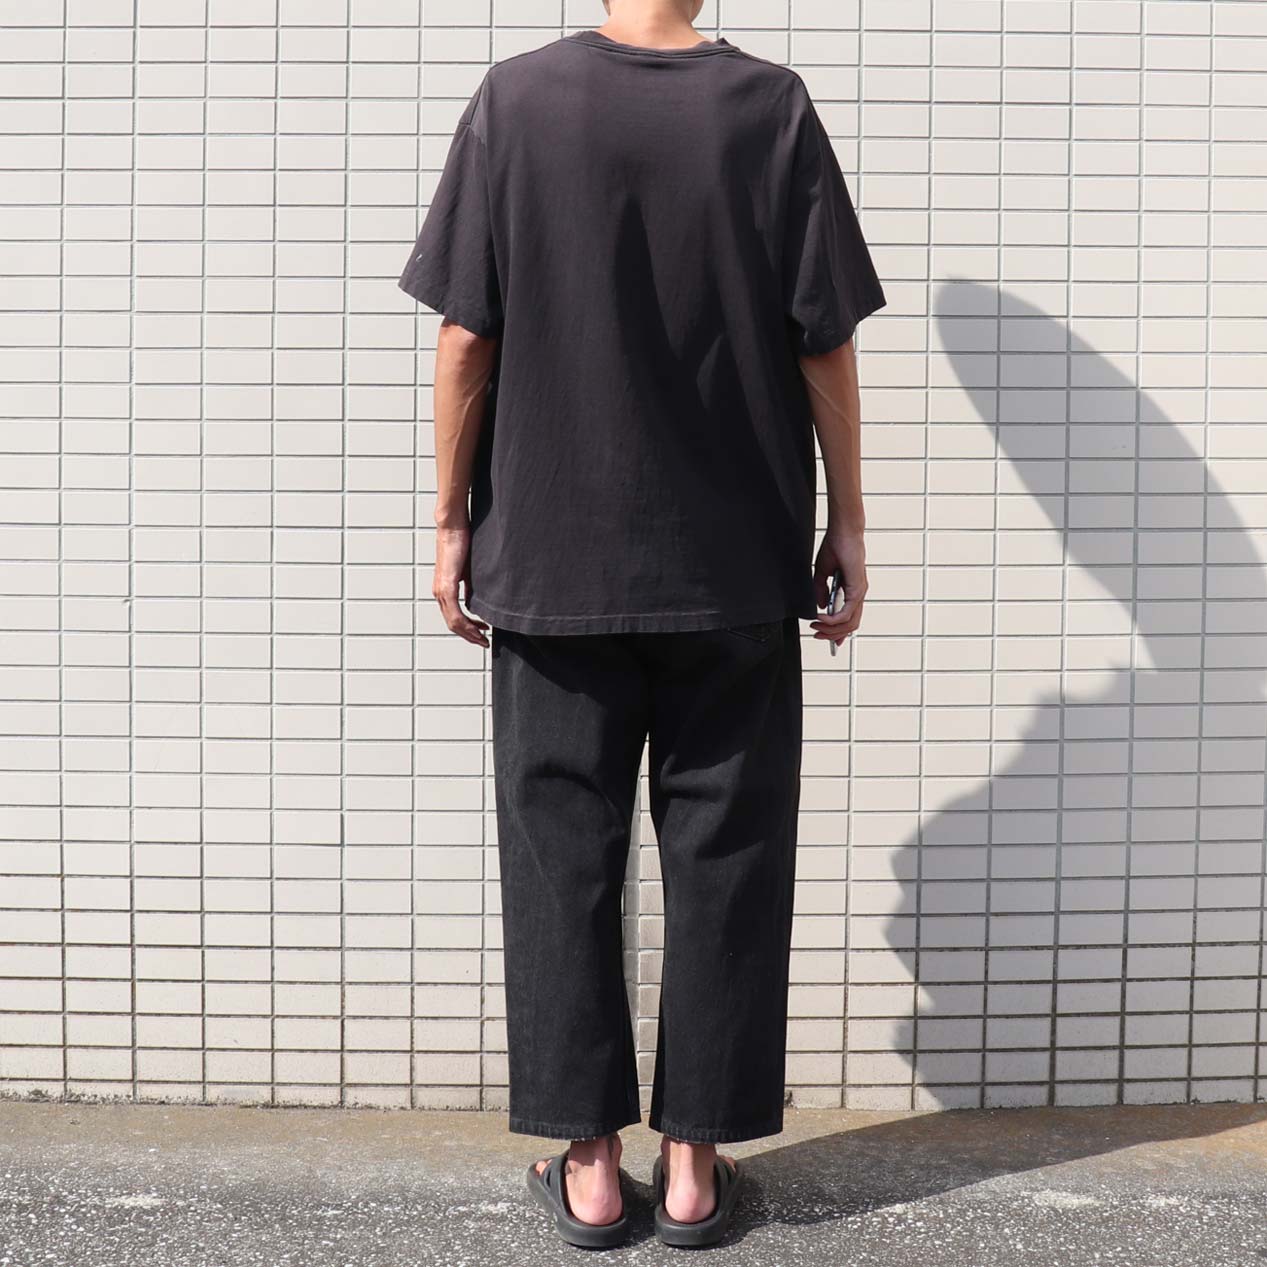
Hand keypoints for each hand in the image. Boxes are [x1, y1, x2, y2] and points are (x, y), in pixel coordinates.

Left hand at [433, 523, 489, 647]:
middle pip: (453, 624)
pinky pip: (455, 612)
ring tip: (483, 639)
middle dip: (470, 636)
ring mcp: (442, 590)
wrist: (453, 526)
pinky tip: (478, 628)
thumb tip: (476, 599)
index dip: (468, 628)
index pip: (454, 616)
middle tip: (484, 643)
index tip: (482, 632)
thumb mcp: (469, 570)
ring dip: (469, 634)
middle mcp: (440, 593)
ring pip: (454, 622)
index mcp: (444, 589)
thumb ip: (470, 586)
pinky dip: (467, 624)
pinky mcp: (447, 585)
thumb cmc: (462, 543)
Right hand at [811, 524, 866, 647]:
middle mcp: (858, 593)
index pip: (849, 618)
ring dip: (831, 629)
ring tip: (816, 626)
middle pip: (850, 625)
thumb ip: (821, 591)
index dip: (839, 632)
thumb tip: (822, 606)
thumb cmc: (836, 546)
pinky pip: (846, 613)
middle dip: (832, 634)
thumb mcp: (822, 573)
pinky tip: (820, 617)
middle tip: (816, 634)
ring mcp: (859, 593)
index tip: (827, 639)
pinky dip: (832, 619)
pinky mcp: (857, 590)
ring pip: (849, 623)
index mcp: (852, 590)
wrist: (843, 532)